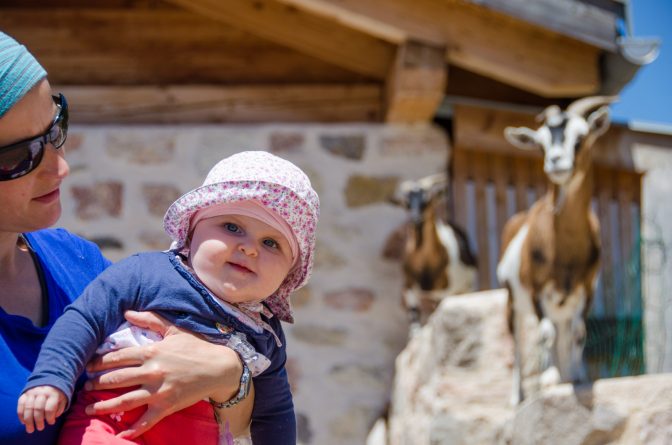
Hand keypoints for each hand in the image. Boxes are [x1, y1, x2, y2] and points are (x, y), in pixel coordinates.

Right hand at [17, 386, 66, 433]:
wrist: (48, 382)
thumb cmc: (56, 395)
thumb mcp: (62, 400)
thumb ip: (59, 409)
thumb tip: (52, 418)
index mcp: (53, 393)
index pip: (50, 408)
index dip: (50, 417)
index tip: (51, 423)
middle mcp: (41, 392)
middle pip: (38, 408)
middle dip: (38, 421)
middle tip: (40, 428)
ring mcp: (32, 392)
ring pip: (28, 408)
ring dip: (28, 421)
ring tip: (30, 429)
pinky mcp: (24, 394)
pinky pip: (20, 406)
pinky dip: (21, 415)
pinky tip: (24, 422)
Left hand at [84, 310, 242, 438]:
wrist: (219, 367)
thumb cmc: (196, 346)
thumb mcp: (174, 329)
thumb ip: (150, 319)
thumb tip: (127, 312)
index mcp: (152, 351)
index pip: (118, 357)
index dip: (99, 362)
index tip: (88, 366)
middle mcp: (152, 372)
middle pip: (116, 379)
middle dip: (96, 384)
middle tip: (85, 387)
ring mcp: (159, 391)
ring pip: (124, 401)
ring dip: (104, 405)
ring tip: (90, 408)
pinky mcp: (167, 406)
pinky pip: (146, 420)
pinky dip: (133, 429)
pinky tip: (120, 434)